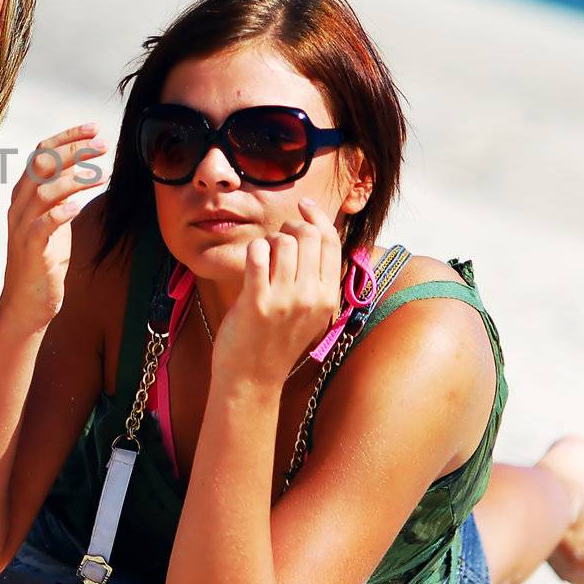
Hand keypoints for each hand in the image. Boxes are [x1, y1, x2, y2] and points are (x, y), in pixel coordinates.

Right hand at [0, 124, 107, 333]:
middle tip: (102, 144)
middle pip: (41, 165)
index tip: (94, 128)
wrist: (26, 303)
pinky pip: (42, 226)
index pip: (41, 153)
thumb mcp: (55, 220)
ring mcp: (22, 228)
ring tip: (102, 175)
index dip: (67, 137)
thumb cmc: (44, 260)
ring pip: (43, 191)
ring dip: (74, 178)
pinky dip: (60, 213)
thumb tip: (83, 169)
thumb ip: (62, 195)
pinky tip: (79, 207)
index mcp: (24, 195)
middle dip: (73, 150)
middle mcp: (19, 206)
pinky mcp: (30, 251)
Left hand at [212, 198, 342, 385]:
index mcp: (328, 297)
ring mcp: (286, 300)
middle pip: (307, 235)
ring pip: (282, 241)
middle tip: (277, 237)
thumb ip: (315, 279)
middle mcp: (312, 297)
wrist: (252, 378)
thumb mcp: (309, 312)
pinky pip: (257, 254)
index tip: (304, 205)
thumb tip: (315, 234)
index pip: (331, 242)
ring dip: (269, 240)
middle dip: (289, 226)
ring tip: (262, 258)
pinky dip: (253, 250)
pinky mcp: (258, 302)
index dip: (317, 217)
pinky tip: (252, 261)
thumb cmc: (276, 341)